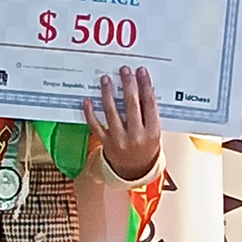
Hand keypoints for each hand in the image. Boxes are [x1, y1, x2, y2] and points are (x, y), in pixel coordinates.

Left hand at [83, 65, 160, 181]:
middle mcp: (136, 137)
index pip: (150, 105)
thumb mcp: (154, 131)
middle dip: (128, 86)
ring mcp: (119, 141)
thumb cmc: (146, 146)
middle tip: (124, 70)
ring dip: (108, 94)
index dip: (145, 86)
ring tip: (106, 79)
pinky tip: (88, 100)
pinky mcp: (106, 143)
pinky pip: (96, 126)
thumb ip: (149, 113)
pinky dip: (90, 113)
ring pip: (112, 113)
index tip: (141, 72)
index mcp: (152, 132)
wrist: (135, 170)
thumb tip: (142, 87)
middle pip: (131, 106)